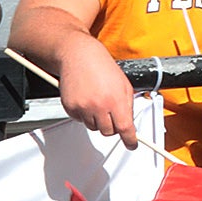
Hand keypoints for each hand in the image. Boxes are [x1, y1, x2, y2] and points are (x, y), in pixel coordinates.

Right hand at [56, 34, 139, 148]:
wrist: (79, 56)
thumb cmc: (103, 68)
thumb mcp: (125, 85)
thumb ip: (128, 106)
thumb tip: (129, 124)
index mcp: (116, 100)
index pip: (125, 128)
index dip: (130, 140)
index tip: (132, 144)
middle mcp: (99, 106)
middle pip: (109, 132)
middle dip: (113, 126)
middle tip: (111, 113)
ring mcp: (83, 108)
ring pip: (94, 127)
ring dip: (97, 120)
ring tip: (97, 101)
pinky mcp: (69, 107)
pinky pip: (80, 120)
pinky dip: (84, 114)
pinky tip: (86, 99)